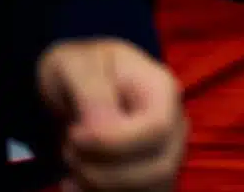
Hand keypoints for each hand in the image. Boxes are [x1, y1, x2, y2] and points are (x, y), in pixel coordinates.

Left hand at [35, 38, 185, 191]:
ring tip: (73, 165)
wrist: (73, 83)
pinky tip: (75, 184)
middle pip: (160, 168)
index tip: (74, 135)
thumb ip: (91, 91)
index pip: (156, 129)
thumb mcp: (75, 65)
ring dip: (101, 186)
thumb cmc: (78, 67)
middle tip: (69, 148)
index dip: (113, 142)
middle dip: (103, 170)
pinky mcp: (150, 172)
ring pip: (153, 188)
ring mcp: (166, 151)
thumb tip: (102, 128)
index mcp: (162, 90)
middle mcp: (174, 124)